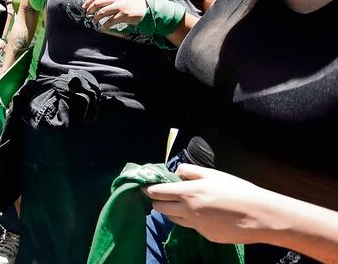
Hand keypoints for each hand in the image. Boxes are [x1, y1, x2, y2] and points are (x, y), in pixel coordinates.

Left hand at [84, 0, 146, 29]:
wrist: (147, 9)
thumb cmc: (133, 4)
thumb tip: (98, 3)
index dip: (90, 1)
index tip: (84, 6)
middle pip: (99, 3)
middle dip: (91, 9)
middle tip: (87, 14)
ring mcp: (121, 6)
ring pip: (103, 12)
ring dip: (96, 18)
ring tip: (94, 21)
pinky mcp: (124, 14)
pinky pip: (111, 20)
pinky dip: (106, 24)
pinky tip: (104, 27)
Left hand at [145, 164, 279, 244]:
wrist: (260, 216)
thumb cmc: (238, 190)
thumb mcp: (213, 174)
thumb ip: (190, 171)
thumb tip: (176, 173)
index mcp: (188, 192)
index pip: (157, 192)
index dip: (149, 189)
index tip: (146, 187)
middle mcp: (187, 210)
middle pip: (160, 207)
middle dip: (157, 200)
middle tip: (162, 195)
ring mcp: (196, 225)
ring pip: (173, 219)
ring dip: (171, 211)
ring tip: (180, 204)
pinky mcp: (205, 236)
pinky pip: (191, 227)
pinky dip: (191, 220)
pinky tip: (203, 214)